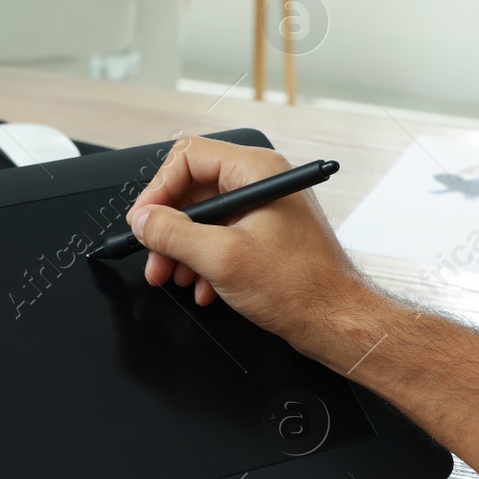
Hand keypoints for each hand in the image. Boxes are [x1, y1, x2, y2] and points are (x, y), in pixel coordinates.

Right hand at [127, 138, 366, 357]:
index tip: (144, 220)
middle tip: (152, 255)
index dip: (159, 188)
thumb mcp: (222, 258)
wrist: (336, 321)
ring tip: (173, 277)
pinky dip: (202, 261)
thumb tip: (143, 220)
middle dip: (167, 227)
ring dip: (181, 249)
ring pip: (203, 217)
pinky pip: (219, 236)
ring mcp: (262, 209)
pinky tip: (202, 287)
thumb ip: (173, 235)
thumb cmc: (301, 287)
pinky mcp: (263, 235)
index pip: (189, 157)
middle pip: (192, 189)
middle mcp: (261, 182)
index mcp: (257, 171)